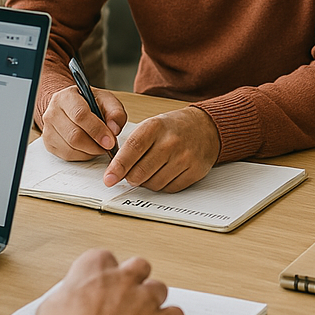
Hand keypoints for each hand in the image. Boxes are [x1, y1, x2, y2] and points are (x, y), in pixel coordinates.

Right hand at [20, 249, 184, 314]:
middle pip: (138, 266)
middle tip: (124, 300)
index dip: (102, 274)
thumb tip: (65, 299)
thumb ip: (64, 297)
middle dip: (134, 280)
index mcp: (94, 270)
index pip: (102, 258)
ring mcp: (145, 299)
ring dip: (152, 303)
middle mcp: (123, 278)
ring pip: (159, 289)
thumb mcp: (50, 312)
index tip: (99, 285)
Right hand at [42, 85, 126, 160]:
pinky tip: (90, 148)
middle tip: (108, 146)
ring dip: (90, 151)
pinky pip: (67, 155)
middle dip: (95, 145)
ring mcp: (48, 129)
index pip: (80, 115)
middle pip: (74, 135)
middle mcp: (53, 112)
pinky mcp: (49, 143)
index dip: (97, 130)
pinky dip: (83, 155)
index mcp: (67, 97)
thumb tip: (114, 129)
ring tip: (101, 146)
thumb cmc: (91, 103)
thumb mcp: (107, 100)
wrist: (73, 106)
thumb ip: (115, 112)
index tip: (110, 140)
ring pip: (70, 148)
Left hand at [103, 104, 219, 191]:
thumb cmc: (173, 128)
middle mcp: (171, 142)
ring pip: (153, 184)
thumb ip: (132, 147)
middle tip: (132, 173)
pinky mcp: (195, 171)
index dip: (118, 167)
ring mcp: (185, 157)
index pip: (132, 149)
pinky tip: (166, 172)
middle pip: (140, 172)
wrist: (205, 127)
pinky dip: (163, 185)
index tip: (109, 179)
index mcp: (155, 127)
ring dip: (148, 182)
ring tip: (153, 169)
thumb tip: (114, 172)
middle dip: (131, 177)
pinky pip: (169, 189)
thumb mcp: (151, 126)